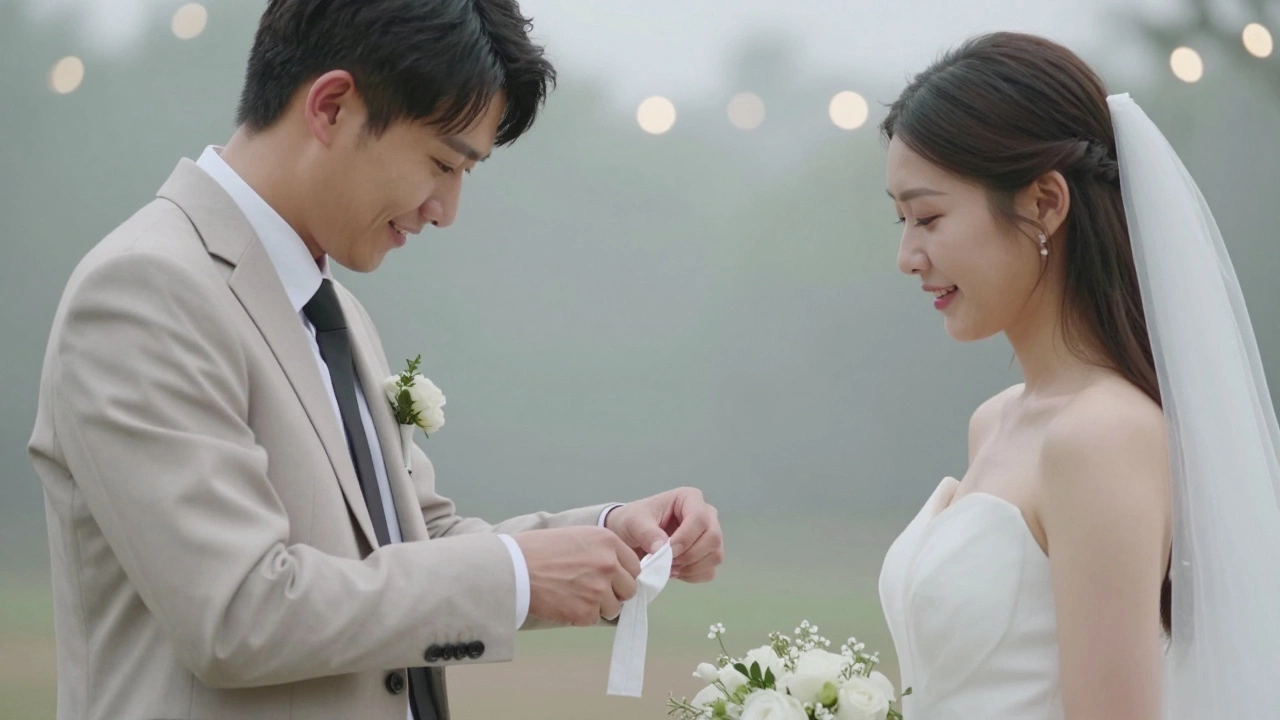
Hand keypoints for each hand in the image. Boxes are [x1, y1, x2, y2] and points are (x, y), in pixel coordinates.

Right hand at [514, 526, 640, 625]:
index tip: (611, 580)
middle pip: (629, 589)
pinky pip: (594, 619)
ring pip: (614, 608)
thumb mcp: (577, 536)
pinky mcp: (586, 611)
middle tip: (593, 591)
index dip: (622, 575)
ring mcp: (599, 589)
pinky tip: (564, 603)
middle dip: (615, 593)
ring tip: (574, 596)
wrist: (514, 567)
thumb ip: (602, 550)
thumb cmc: (539, 549)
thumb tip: (617, 569)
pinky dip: (581, 616)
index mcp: (608, 541)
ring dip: (598, 606)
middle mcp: (609, 564)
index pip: (634, 566)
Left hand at [605, 487, 723, 582]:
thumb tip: (662, 549)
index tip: (667, 550)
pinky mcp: (708, 555)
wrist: (631, 537)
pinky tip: (675, 571)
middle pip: (713, 538)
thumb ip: (647, 533)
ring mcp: (709, 536)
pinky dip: (692, 576)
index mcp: (690, 498)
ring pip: (715, 556)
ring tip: (669, 566)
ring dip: (691, 567)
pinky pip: (710, 571)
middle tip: (667, 561)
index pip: (700, 518)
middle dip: (690, 555)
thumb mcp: (634, 522)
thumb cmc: (633, 521)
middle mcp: (706, 515)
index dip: (686, 538)